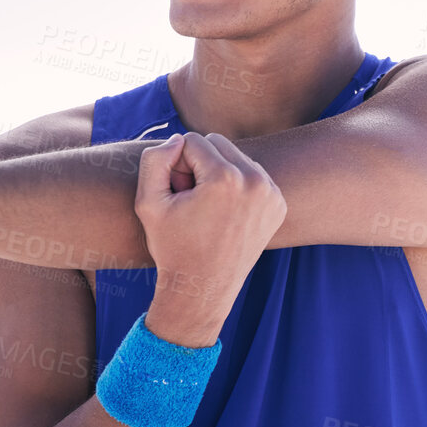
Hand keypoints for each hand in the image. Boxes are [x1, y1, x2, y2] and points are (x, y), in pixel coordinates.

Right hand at [135, 133, 286, 344]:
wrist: (204, 287)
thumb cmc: (172, 245)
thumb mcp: (147, 202)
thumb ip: (155, 159)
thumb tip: (178, 139)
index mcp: (225, 179)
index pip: (192, 141)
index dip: (175, 164)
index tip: (177, 194)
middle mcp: (255, 181)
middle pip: (218, 143)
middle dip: (199, 164)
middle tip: (191, 199)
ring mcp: (272, 193)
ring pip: (236, 157)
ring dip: (218, 173)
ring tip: (208, 208)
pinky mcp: (279, 204)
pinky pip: (253, 175)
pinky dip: (238, 186)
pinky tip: (226, 213)